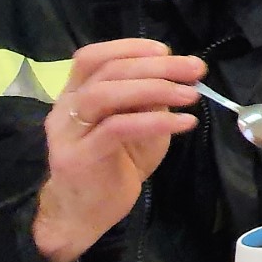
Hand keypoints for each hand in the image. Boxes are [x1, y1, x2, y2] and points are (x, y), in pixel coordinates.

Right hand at [32, 39, 201, 261]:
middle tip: (195, 71)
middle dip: (157, 66)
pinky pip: (117, 128)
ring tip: (191, 95)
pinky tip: (183, 122)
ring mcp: (68, 131)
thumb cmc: (116, 166)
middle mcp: (66, 107)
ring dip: (155, 88)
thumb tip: (178, 78)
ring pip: (106, 94)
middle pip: (108, 71)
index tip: (168, 51)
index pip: (94, 56)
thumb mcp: (140, 127)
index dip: (131, 48)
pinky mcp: (77, 156)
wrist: (85, 214)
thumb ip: (150, 102)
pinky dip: (154, 121)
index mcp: (77, 93)